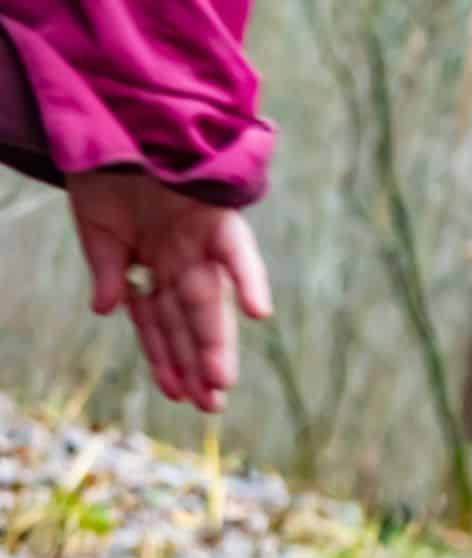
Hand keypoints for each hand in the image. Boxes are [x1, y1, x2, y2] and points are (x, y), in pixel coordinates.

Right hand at [66, 172, 271, 412]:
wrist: (115, 124)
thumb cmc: (107, 176)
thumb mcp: (98, 230)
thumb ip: (110, 272)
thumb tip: (107, 311)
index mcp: (156, 267)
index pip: (163, 324)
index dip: (169, 359)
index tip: (177, 395)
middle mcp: (184, 260)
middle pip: (192, 321)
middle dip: (200, 363)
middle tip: (210, 404)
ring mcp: (201, 242)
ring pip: (210, 301)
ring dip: (217, 340)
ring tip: (221, 381)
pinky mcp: (219, 218)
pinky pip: (237, 253)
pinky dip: (248, 280)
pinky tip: (257, 313)